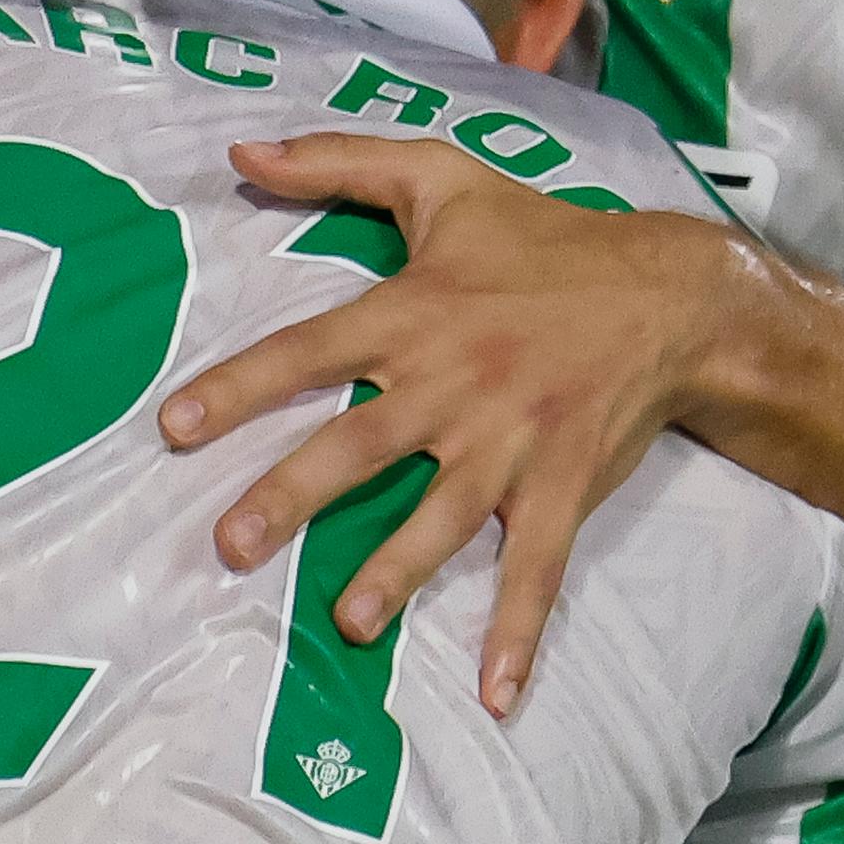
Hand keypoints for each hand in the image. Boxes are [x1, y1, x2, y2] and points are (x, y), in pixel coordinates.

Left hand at [159, 139, 747, 707]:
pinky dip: (518, 631)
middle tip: (230, 545)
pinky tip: (496, 695)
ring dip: (397, 570)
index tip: (174, 427)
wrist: (669, 293)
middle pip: (359, 444)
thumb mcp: (443, 179)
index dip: (239, 386)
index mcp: (414, 312)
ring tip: (351, 621)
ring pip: (442, 513)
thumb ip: (337, 161)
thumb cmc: (542, 238)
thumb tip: (239, 147)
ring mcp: (512, 441)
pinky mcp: (563, 484)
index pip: (307, 350)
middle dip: (291, 496)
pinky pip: (537, 566)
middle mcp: (454, 381)